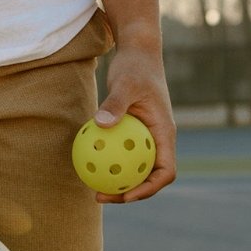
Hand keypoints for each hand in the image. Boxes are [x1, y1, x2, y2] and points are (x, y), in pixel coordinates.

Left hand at [91, 44, 175, 203]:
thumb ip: (115, 104)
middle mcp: (158, 139)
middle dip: (129, 192)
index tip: (126, 194)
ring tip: (91, 189)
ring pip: (134, 168)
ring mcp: (146, 137)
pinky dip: (107, 162)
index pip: (165, 171)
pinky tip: (85, 165)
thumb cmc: (135, 67)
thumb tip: (101, 125)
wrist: (137, 54)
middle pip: (149, 176)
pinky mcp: (132, 132)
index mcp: (165, 134)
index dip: (149, 188)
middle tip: (100, 196)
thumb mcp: (125, 84)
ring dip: (118, 181)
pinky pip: (120, 153)